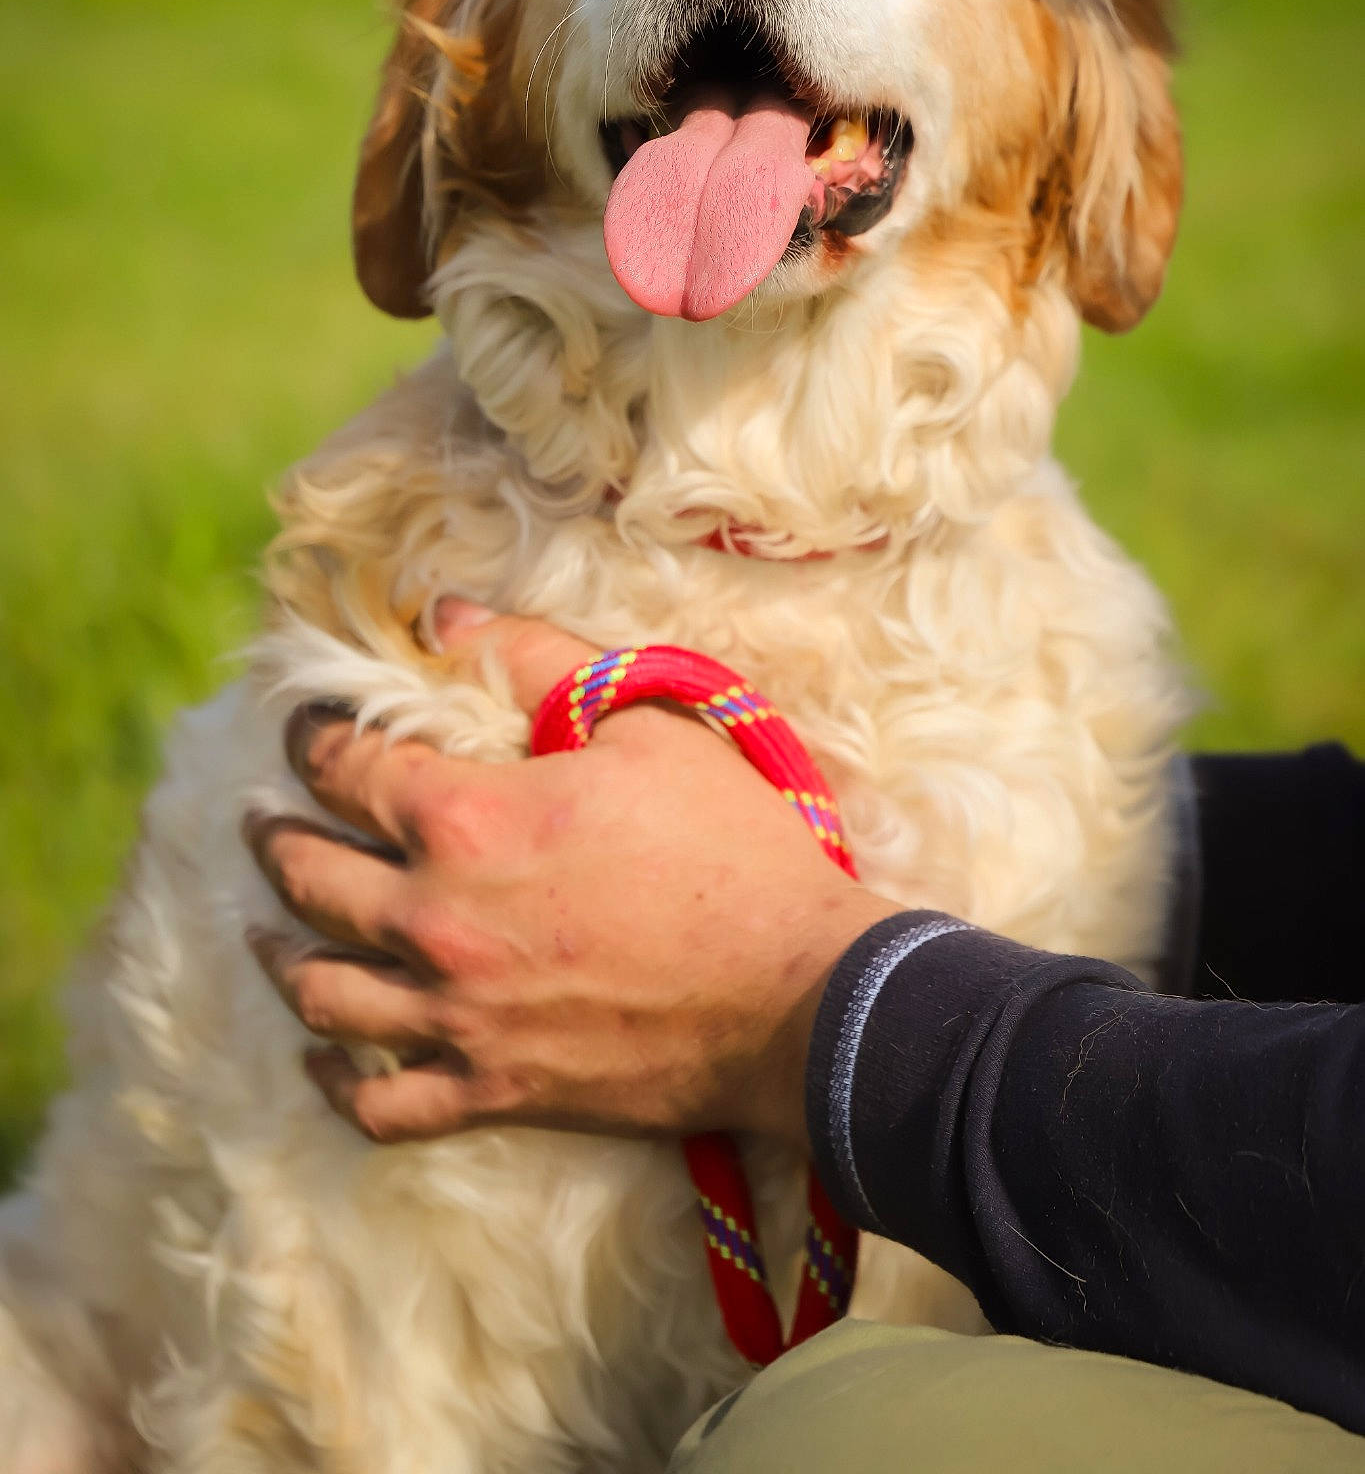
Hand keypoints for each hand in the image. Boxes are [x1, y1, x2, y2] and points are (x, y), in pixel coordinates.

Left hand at [245, 603, 898, 1146]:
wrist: (797, 994)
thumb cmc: (729, 847)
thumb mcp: (644, 724)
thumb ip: (535, 659)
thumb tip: (447, 614)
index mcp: (467, 819)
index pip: (347, 768)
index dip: (315, 739)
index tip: (308, 728)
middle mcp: (437, 919)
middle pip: (311, 875)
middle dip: (277, 836)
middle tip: (263, 818)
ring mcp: (457, 1016)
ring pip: (322, 990)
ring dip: (281, 950)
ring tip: (266, 928)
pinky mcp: (491, 1091)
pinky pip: (378, 1100)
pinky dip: (337, 1077)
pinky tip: (320, 1056)